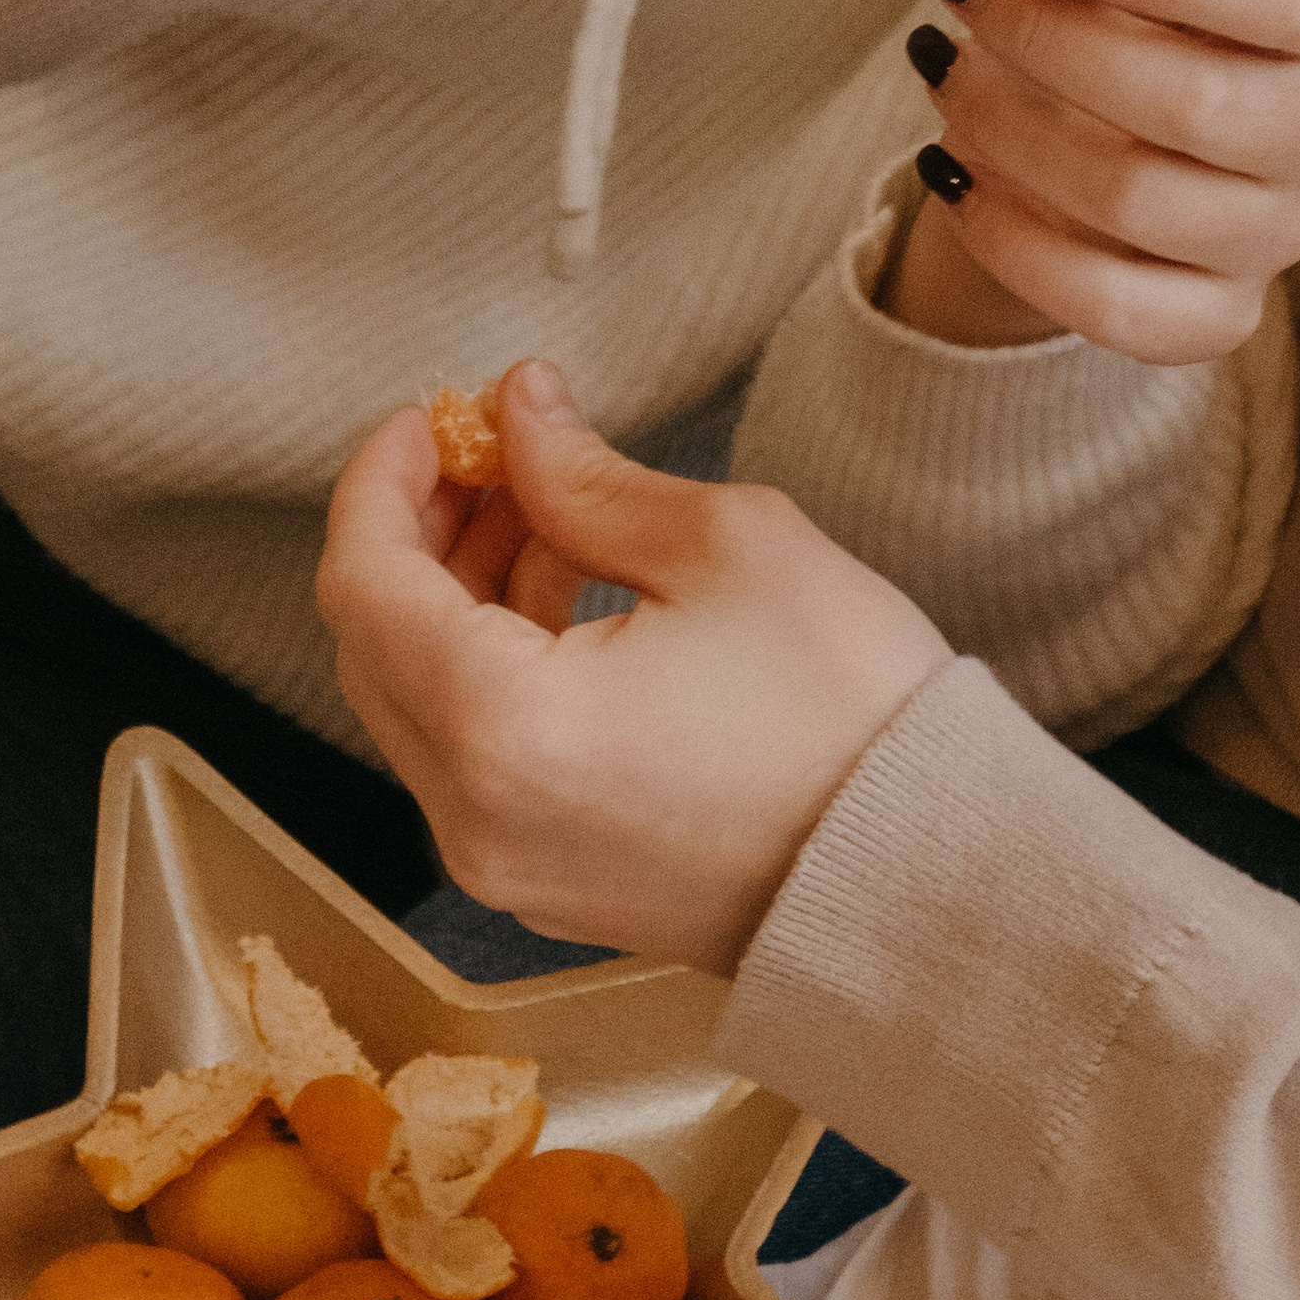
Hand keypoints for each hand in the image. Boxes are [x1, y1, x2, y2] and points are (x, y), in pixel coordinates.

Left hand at [318, 363, 948, 973]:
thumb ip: (584, 474)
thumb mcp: (723, 545)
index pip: (364, 580)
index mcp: (502, 728)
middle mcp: (477, 815)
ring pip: (423, 700)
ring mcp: (508, 864)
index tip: (435, 416)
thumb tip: (520, 414)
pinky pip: (475, 758)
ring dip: (459, 594)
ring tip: (548, 510)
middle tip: (489, 451)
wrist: (936, 882)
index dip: (384, 478)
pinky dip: (492, 668)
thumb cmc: (851, 719)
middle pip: (376, 643)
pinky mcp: (551, 885)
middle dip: (420, 530)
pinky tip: (571, 599)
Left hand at [888, 0, 1299, 364]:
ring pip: (1137, 202)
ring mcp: (1279, 233)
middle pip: (1196, 106)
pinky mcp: (1217, 317)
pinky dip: (1011, 242)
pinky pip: (1117, 309)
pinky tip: (952, 175)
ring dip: (1007, 130)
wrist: (1063, 106)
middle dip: (1046, 43)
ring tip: (943, 74)